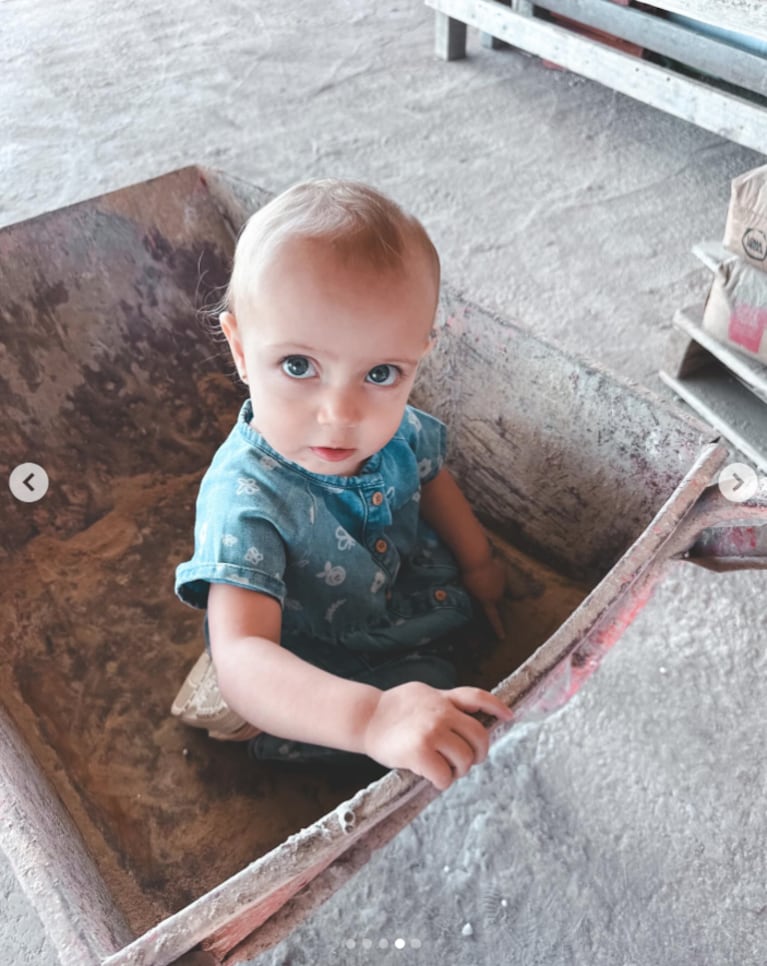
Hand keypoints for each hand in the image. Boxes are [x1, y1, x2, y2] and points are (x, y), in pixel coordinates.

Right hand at [361, 682, 512, 789]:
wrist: (365, 718)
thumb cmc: (391, 709)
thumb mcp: (421, 694)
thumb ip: (443, 702)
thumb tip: (465, 713)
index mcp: (443, 698)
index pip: (477, 697)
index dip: (497, 707)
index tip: (510, 717)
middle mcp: (441, 713)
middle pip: (479, 736)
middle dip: (479, 753)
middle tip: (467, 761)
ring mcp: (432, 732)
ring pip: (465, 759)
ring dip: (459, 770)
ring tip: (446, 770)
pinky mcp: (420, 753)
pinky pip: (445, 776)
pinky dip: (442, 782)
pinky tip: (432, 778)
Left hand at [461, 556, 505, 637]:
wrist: (476, 559)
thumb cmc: (468, 576)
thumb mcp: (467, 590)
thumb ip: (473, 598)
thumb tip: (475, 602)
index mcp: (488, 601)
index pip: (493, 618)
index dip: (498, 629)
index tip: (502, 637)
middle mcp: (498, 594)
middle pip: (494, 599)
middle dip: (488, 596)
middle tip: (477, 587)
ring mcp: (502, 583)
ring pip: (496, 587)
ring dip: (490, 584)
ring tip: (479, 574)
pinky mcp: (503, 572)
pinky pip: (498, 575)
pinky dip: (493, 573)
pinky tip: (484, 567)